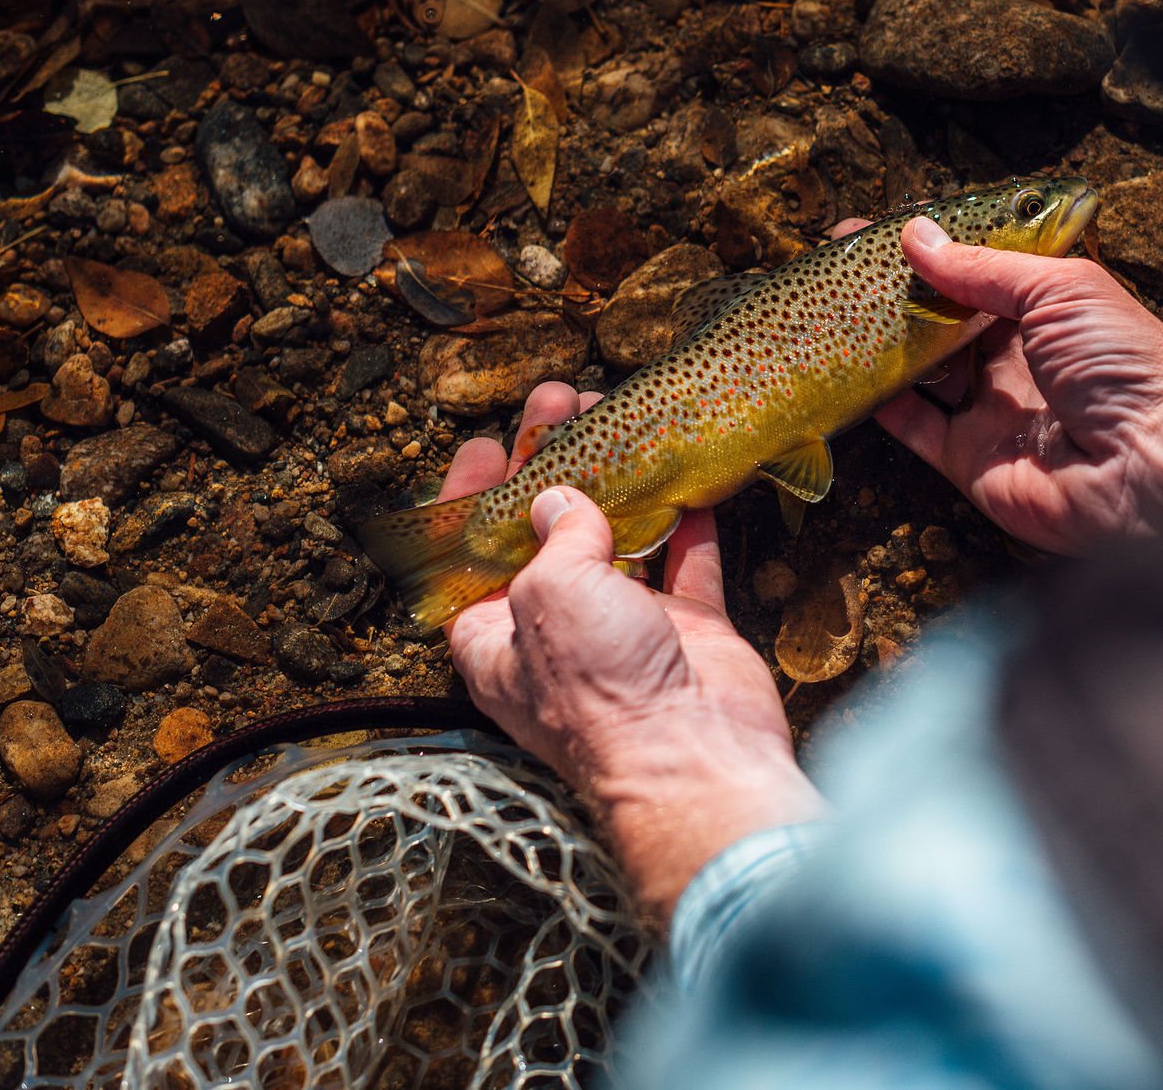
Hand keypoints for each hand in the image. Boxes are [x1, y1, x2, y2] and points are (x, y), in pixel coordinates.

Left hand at [441, 382, 823, 915]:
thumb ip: (557, 537)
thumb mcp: (551, 593)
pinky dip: (688, 523)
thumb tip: (562, 500)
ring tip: (620, 420)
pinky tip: (688, 480)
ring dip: (619, 482)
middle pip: (544, 536)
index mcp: (496, 637)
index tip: (488, 446)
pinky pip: (686, 565)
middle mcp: (556, 632)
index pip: (467, 557)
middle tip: (564, 407)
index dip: (470, 499)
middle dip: (552, 468)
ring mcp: (625, 631)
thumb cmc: (601, 690)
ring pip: (617, 541)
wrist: (695, 756)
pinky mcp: (688, 633)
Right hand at [862, 216, 1162, 553]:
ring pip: (923, 371)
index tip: (876, 231)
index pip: (978, 271)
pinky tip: (847, 372)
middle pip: (944, 320)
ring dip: (883, 343)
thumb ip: (983, 267)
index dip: (931, 251)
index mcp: (1050, 310)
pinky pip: (917, 428)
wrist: (1151, 467)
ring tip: (832, 311)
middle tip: (840, 267)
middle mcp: (1019, 357)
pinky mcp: (971, 460)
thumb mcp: (1059, 291)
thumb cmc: (1123, 364)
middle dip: (896, 294)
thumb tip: (916, 235)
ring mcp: (993, 410)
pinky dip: (883, 403)